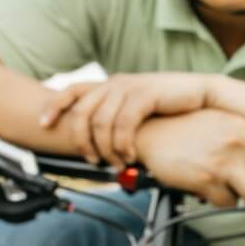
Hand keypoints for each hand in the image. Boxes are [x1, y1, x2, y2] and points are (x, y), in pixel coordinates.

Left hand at [40, 73, 213, 165]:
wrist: (201, 93)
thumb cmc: (170, 104)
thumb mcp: (137, 107)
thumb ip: (117, 116)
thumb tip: (98, 138)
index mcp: (109, 84)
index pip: (70, 91)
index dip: (53, 106)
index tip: (43, 124)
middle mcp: (115, 83)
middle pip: (81, 112)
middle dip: (81, 140)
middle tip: (91, 160)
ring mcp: (130, 88)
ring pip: (101, 122)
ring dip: (105, 148)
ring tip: (116, 162)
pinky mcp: (146, 95)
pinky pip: (124, 124)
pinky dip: (123, 144)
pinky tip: (130, 155)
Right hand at [134, 109, 244, 204]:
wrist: (149, 133)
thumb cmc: (181, 127)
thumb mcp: (218, 119)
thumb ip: (240, 134)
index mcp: (244, 125)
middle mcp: (240, 142)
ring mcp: (226, 162)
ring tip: (233, 192)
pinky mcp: (210, 180)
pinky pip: (229, 204)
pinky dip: (221, 202)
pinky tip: (211, 192)